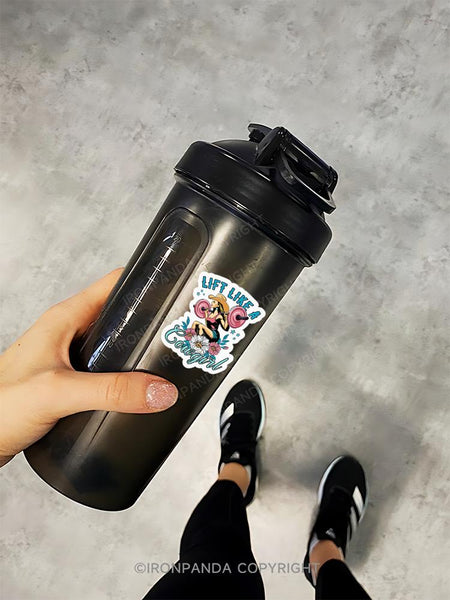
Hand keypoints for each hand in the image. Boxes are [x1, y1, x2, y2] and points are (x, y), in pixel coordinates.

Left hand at [0, 268, 177, 467]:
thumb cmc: (0, 405)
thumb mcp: (60, 392)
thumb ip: (112, 392)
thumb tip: (161, 390)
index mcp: (65, 318)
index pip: (114, 284)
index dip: (146, 282)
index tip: (176, 289)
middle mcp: (68, 333)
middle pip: (119, 316)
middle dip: (150, 323)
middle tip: (181, 334)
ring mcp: (68, 358)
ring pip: (113, 346)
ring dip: (138, 354)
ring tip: (170, 364)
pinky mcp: (68, 383)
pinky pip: (105, 372)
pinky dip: (125, 378)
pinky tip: (140, 392)